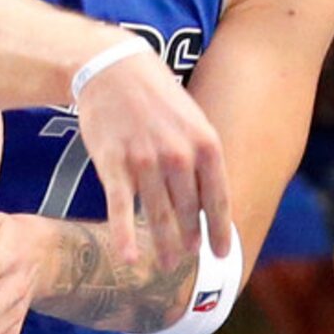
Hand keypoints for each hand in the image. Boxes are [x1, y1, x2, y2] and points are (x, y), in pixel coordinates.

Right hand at [76, 45, 229, 268]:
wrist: (111, 68)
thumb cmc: (154, 95)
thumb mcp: (192, 118)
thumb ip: (201, 156)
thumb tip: (207, 195)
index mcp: (205, 143)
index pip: (217, 199)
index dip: (220, 230)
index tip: (222, 253)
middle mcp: (179, 155)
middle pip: (188, 212)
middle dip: (191, 240)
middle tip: (190, 261)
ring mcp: (145, 161)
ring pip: (158, 216)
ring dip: (165, 245)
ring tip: (168, 265)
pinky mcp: (113, 163)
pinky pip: (120, 208)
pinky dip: (124, 236)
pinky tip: (130, 259)